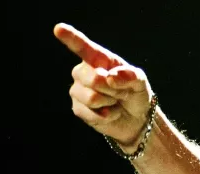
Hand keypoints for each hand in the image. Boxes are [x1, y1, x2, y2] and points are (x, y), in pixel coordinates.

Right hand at [53, 23, 153, 145]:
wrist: (136, 118)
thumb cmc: (135, 93)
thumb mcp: (140, 81)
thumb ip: (131, 75)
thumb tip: (111, 76)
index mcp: (98, 59)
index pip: (83, 47)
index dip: (71, 38)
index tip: (59, 28)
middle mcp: (83, 72)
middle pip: (93, 79)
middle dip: (112, 90)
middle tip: (121, 93)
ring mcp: (78, 90)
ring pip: (91, 98)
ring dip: (109, 103)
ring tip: (114, 102)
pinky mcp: (78, 108)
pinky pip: (89, 113)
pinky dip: (106, 116)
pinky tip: (109, 113)